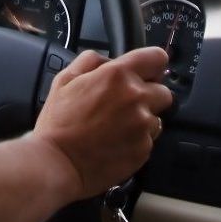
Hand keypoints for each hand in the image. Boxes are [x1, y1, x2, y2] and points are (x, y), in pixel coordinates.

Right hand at [31, 47, 173, 199]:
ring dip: (143, 120)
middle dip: (149, 96)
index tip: (147, 72)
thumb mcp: (65, 79)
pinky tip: (116, 143)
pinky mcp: (144, 149)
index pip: (157, 58)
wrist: (57, 163)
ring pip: (156, 118)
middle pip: (163, 91)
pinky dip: (137, 140)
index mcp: (117, 75)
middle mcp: (135, 97)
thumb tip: (109, 60)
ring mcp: (142, 125)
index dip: (152, 64)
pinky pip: (149, 140)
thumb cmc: (58, 123)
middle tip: (126, 105)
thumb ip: (91, 61)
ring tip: (117, 128)